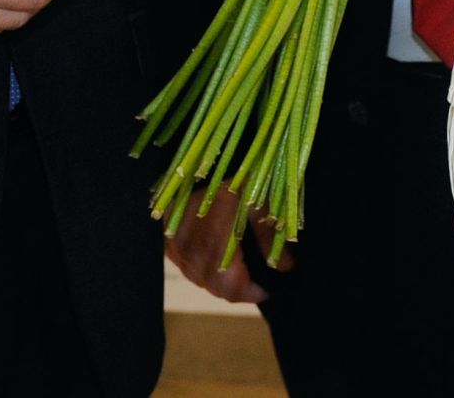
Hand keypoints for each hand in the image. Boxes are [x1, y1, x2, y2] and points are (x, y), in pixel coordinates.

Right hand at [163, 186, 292, 304]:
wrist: (192, 162)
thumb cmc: (230, 178)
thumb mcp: (256, 202)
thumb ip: (270, 238)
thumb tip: (286, 267)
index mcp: (212, 240)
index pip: (232, 287)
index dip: (252, 292)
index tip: (268, 288)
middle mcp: (190, 250)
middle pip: (216, 287)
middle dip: (238, 287)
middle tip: (255, 279)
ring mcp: (174, 247)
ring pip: (201, 279)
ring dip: (219, 279)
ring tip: (237, 267)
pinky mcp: (166, 242)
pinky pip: (187, 267)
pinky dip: (203, 268)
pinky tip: (215, 256)